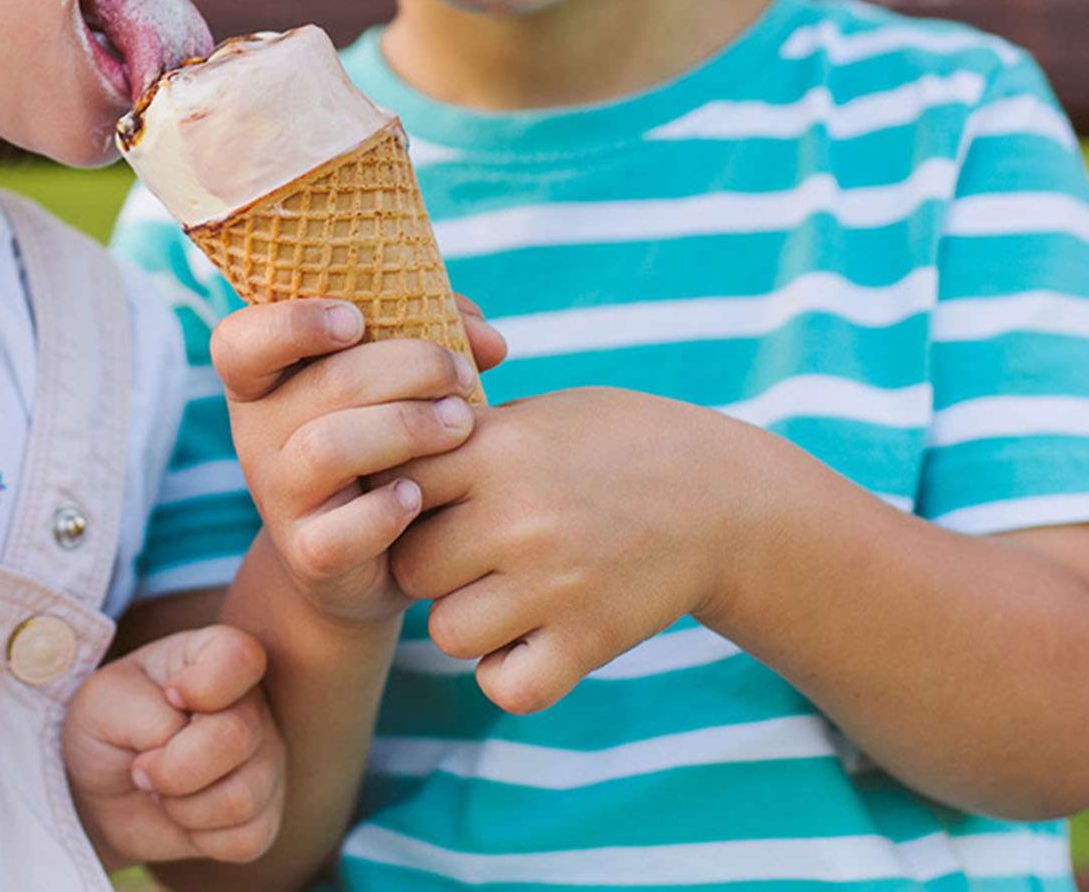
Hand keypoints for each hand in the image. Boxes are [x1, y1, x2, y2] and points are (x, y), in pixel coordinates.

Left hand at [64, 625, 281, 870]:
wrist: (102, 788)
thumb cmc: (107, 726)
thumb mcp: (103, 701)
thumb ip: (142, 710)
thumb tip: (178, 737)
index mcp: (214, 656)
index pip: (241, 658)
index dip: (204, 686)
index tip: (168, 696)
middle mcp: (251, 703)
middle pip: (237, 736)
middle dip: (173, 767)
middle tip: (142, 767)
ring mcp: (264, 758)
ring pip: (243, 796)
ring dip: (184, 806)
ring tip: (162, 790)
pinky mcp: (265, 813)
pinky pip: (246, 838)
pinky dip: (201, 837)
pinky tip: (184, 815)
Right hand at [213, 294, 504, 624]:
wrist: (363, 554)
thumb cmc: (383, 439)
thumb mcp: (396, 378)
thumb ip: (438, 334)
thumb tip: (490, 341)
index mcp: (264, 380)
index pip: (239, 341)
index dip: (292, 322)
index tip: (354, 321)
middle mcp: (258, 434)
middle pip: (323, 384)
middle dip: (409, 367)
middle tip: (461, 376)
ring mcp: (279, 496)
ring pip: (328, 449)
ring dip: (407, 428)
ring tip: (459, 424)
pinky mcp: (310, 553)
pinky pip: (344, 530)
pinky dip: (388, 510)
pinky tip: (418, 496)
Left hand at [388, 387, 773, 712]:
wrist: (722, 498)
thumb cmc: (616, 443)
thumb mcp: (539, 414)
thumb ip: (464, 435)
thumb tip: (378, 450)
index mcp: (497, 448)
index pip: (392, 482)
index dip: (400, 496)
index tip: (425, 500)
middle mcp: (517, 516)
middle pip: (409, 567)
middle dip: (428, 564)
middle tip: (464, 554)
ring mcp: (553, 584)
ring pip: (447, 631)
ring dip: (466, 619)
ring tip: (502, 593)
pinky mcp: (589, 642)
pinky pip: (505, 687)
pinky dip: (508, 674)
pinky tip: (528, 641)